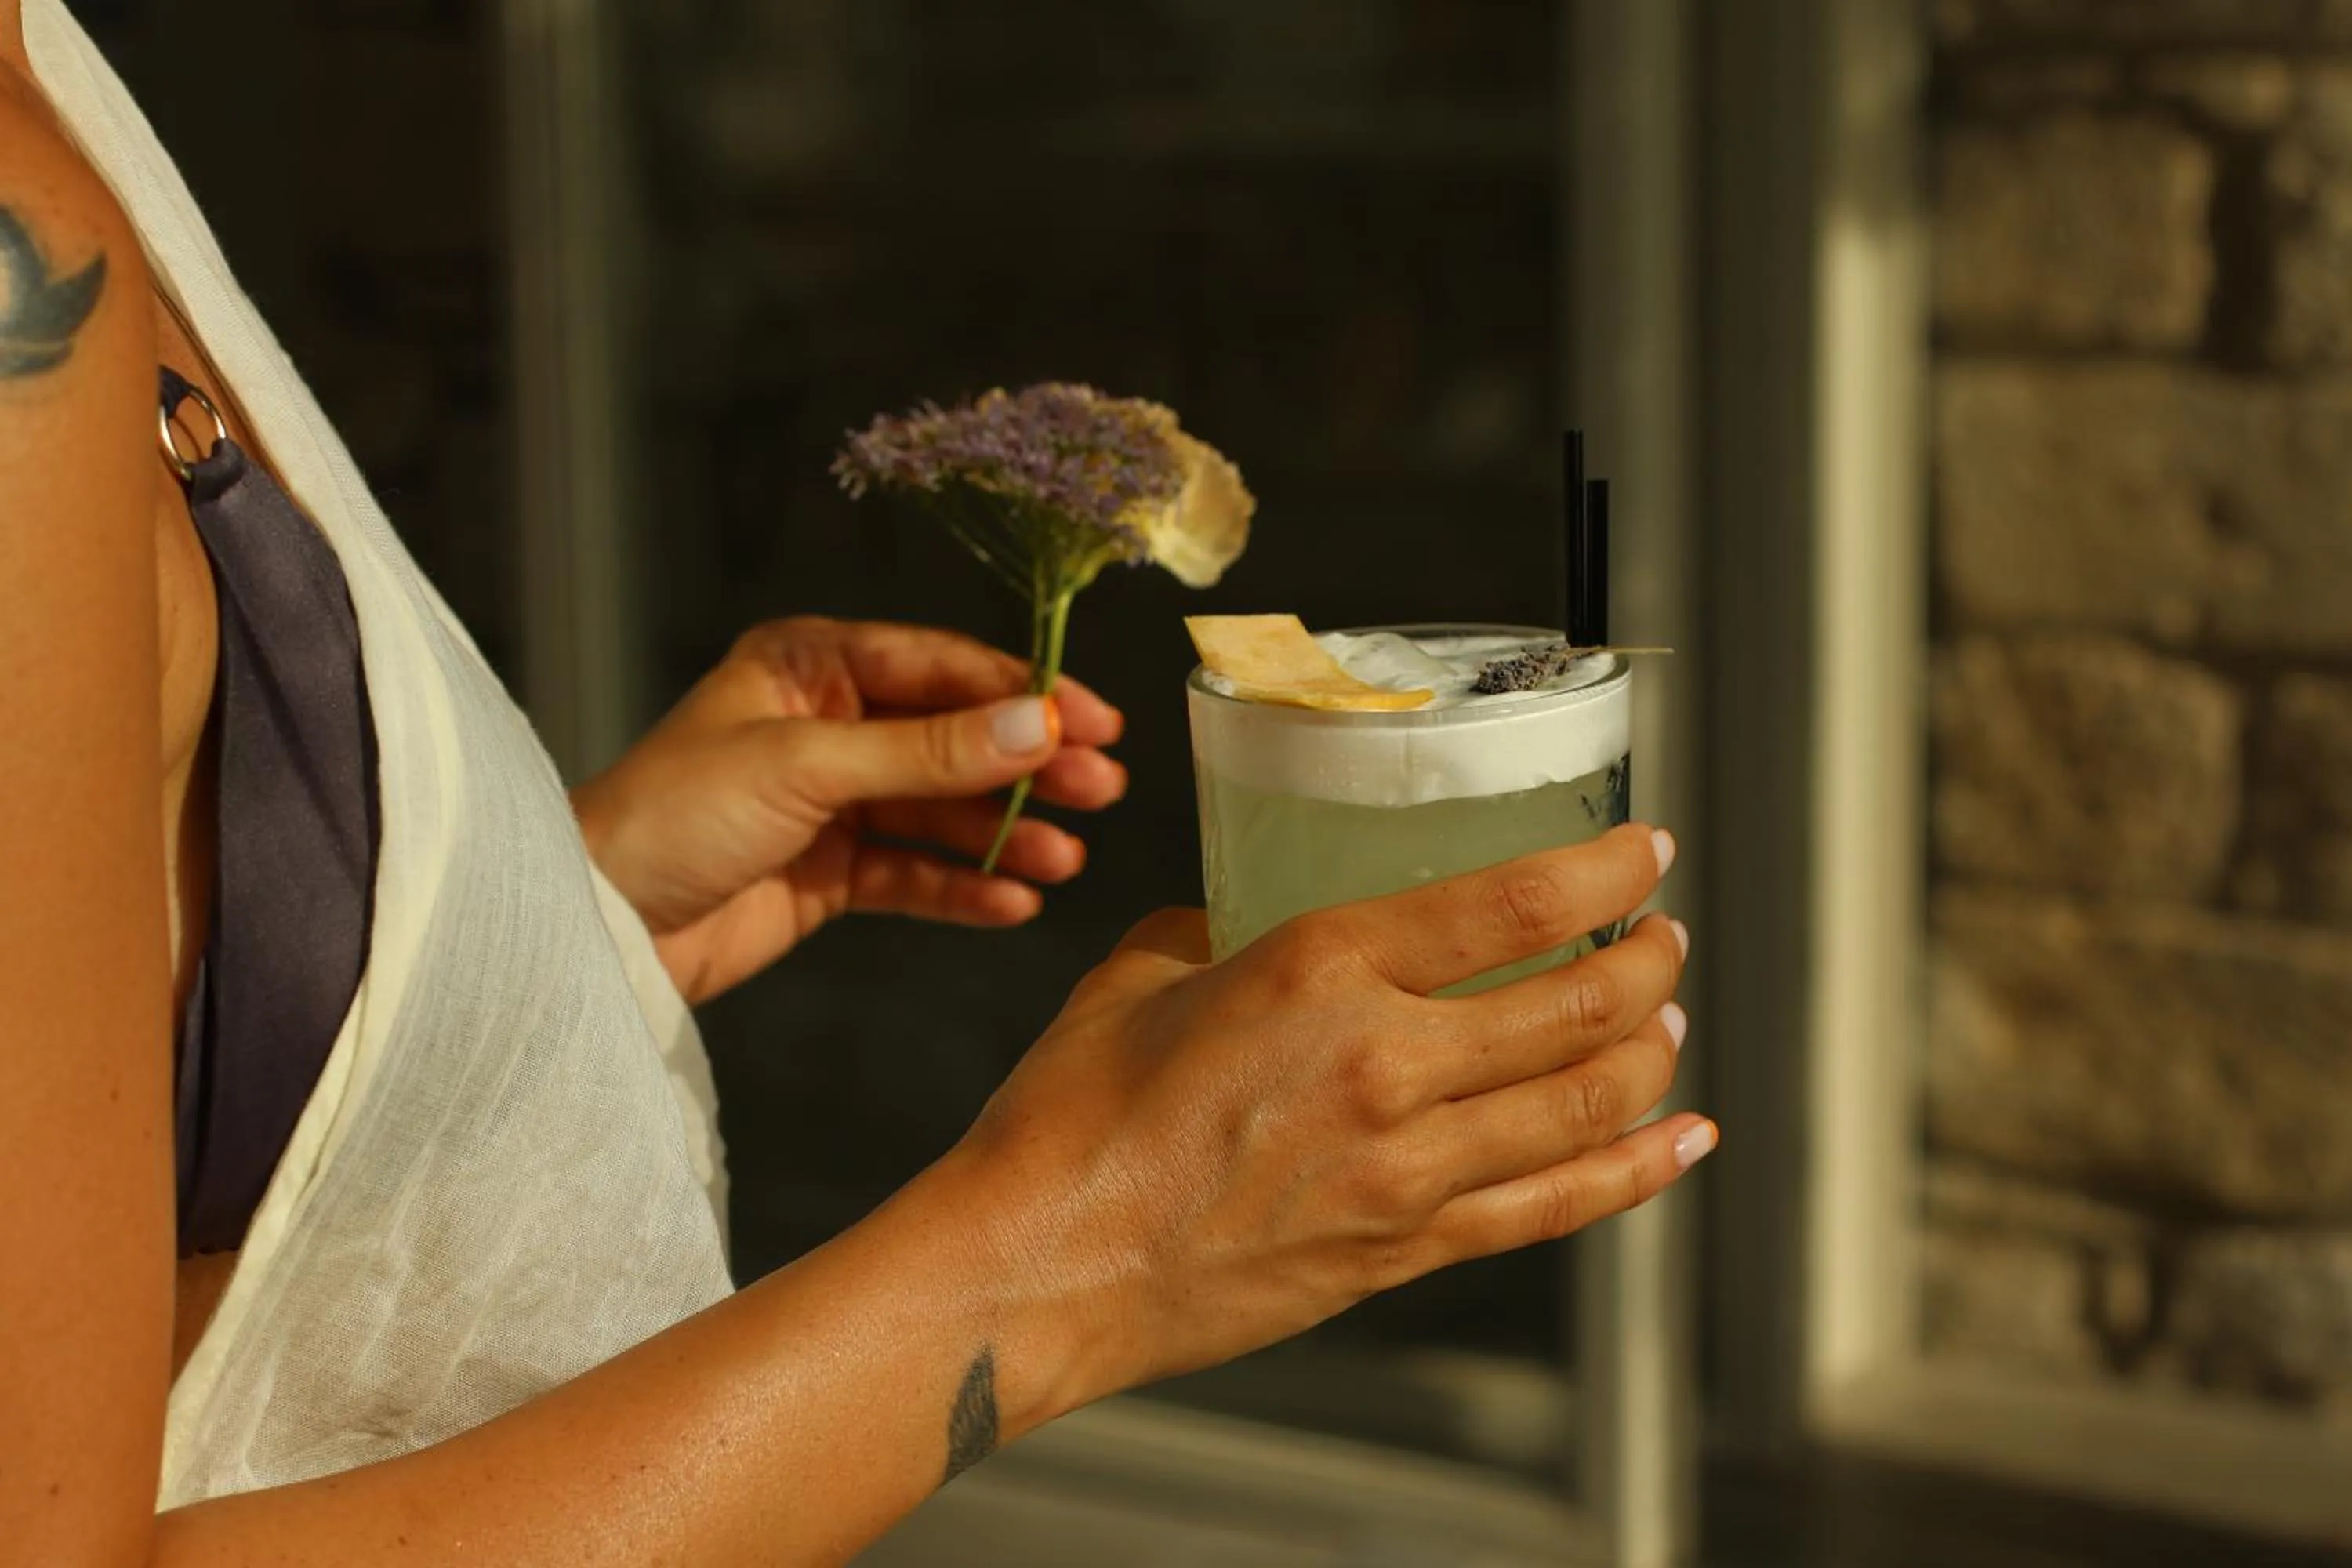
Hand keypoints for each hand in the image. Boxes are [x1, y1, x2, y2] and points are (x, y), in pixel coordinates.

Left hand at [572, 617, 1127, 1003]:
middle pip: (953, 737)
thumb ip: (929, 752)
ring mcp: (830, 801)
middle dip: (1027, 765)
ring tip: (1066, 859)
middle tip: (1101, 789)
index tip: (1095, 721)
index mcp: (809, 664)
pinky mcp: (828, 874)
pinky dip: (963, 886)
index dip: (1022, 692)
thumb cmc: (674, 816)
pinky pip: (915, 873)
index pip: (940, 665)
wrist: (598, 927)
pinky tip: (1015, 901)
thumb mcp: (807, 768)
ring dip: (1006, 833)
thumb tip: (1039, 723)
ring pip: (941, 810)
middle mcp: (827, 724)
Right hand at [919, 822, 1710, 1418]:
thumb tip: (1243, 924)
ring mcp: (1406, 1170)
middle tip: (1662, 936)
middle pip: (1579, 1003)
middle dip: (1648, 960)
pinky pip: (1557, 1207)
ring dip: (1650, 1052)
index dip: (1605, 867)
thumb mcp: (1139, 977)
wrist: (1038, 1269)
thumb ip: (1213, 933)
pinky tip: (1679, 1142)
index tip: (1645, 850)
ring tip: (1667, 1022)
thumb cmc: (1068, 1124)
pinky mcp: (1405, 1250)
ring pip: (1586, 1102)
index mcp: (1321, 969)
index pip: (1515, 903)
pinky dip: (1635, 1172)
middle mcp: (1385, 1063)